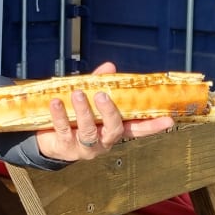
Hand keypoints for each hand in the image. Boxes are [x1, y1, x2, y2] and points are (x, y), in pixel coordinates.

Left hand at [35, 62, 174, 160]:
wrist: (45, 139)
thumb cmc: (72, 117)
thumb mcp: (87, 100)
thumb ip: (98, 84)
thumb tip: (110, 67)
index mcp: (112, 130)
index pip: (136, 129)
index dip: (152, 126)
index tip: (169, 120)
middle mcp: (102, 141)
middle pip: (114, 129)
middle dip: (110, 112)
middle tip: (102, 95)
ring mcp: (84, 146)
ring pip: (88, 130)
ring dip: (84, 111)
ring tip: (77, 94)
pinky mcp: (65, 147)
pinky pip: (63, 129)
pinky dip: (60, 114)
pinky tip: (56, 102)